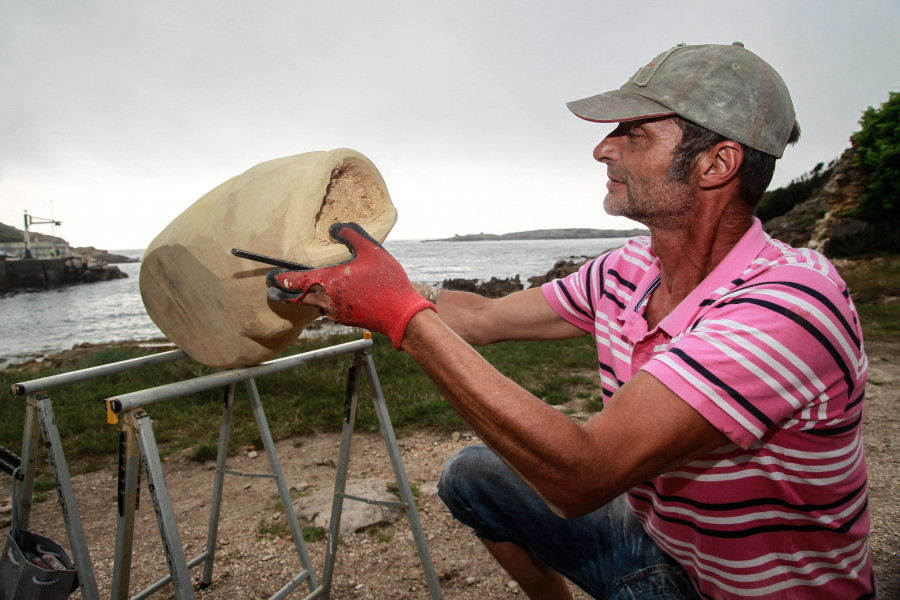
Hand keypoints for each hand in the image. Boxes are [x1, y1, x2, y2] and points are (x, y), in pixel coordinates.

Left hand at [266, 222, 435, 348]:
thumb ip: (350, 235)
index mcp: (328, 281)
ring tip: (301, 292)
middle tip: (273, 290)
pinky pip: (326, 311)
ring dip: (303, 299)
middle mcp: (326, 299)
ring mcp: (335, 312)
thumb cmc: (387, 281)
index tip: (270, 278)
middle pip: (297, 299)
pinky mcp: (345, 320)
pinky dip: (320, 304)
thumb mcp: (371, 250)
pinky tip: (327, 299)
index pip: (296, 281)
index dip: (281, 279)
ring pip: (312, 306)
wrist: (401, 314)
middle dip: (284, 294)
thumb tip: (334, 228)